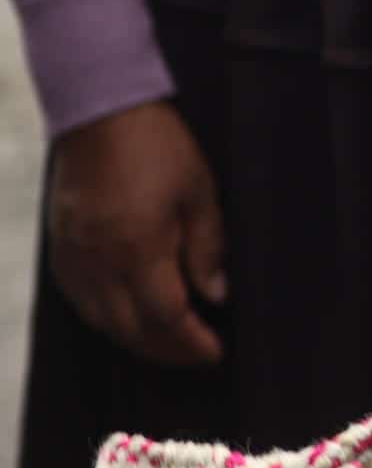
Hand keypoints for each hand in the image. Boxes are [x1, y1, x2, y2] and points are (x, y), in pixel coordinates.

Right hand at [47, 100, 225, 364]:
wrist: (100, 112)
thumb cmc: (156, 146)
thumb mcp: (200, 193)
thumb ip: (208, 249)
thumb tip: (216, 295)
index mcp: (138, 247)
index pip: (166, 316)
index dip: (192, 343)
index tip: (214, 353)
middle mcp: (100, 260)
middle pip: (131, 330)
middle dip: (167, 351)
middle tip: (196, 356)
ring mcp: (74, 256)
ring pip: (101, 322)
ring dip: (136, 341)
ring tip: (168, 343)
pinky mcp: (60, 247)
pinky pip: (79, 301)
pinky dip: (105, 320)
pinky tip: (127, 318)